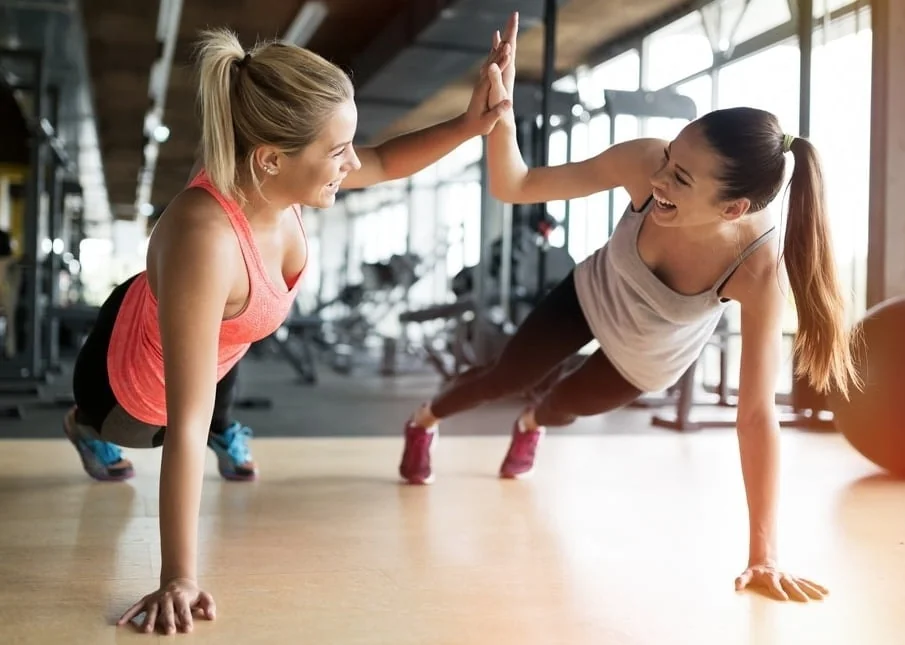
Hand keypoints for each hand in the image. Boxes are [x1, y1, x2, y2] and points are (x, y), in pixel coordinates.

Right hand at [117, 577, 215, 633]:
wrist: (178, 581)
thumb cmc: (191, 594)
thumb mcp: (203, 596)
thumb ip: (209, 605)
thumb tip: (212, 616)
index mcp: (181, 597)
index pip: (184, 609)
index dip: (186, 619)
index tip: (188, 629)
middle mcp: (167, 597)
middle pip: (168, 610)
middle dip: (169, 621)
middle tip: (170, 632)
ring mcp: (155, 599)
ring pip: (151, 609)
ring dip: (149, 619)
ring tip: (146, 630)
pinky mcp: (146, 600)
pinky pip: (135, 607)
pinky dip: (128, 614)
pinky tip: (120, 623)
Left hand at [462, 13, 518, 135]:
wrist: (466, 125)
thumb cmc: (478, 126)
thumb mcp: (488, 122)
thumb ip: (497, 112)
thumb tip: (509, 103)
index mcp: (483, 92)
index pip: (493, 75)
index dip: (501, 64)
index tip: (509, 55)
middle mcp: (481, 84)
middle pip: (491, 65)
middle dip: (500, 54)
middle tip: (510, 41)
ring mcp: (481, 83)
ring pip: (490, 64)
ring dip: (498, 53)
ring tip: (507, 42)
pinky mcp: (483, 84)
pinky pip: (490, 68)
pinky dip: (495, 59)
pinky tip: (499, 52)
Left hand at [735, 563, 828, 601]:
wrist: (763, 563)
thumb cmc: (754, 573)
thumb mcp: (746, 575)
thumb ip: (741, 580)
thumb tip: (736, 588)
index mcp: (769, 576)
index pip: (773, 584)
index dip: (778, 590)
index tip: (784, 597)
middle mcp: (781, 576)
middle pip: (790, 584)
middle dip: (797, 591)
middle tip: (805, 600)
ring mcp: (789, 576)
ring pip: (802, 582)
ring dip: (812, 589)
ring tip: (823, 595)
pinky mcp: (795, 577)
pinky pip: (806, 581)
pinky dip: (815, 585)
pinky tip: (825, 590)